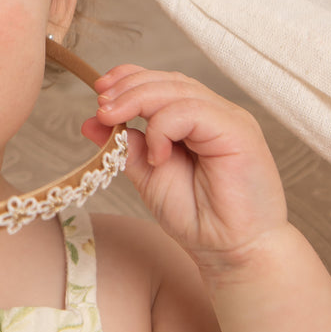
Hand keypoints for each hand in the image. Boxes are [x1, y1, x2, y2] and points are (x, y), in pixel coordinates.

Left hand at [81, 66, 287, 269]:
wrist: (232, 252)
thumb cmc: (199, 217)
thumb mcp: (150, 175)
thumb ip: (127, 147)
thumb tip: (92, 121)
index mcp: (197, 119)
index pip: (163, 82)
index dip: (129, 79)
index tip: (99, 91)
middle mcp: (216, 114)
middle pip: (169, 82)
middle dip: (128, 88)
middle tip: (101, 107)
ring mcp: (229, 120)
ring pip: (179, 91)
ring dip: (137, 101)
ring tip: (113, 120)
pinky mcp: (239, 133)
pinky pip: (193, 112)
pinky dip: (164, 127)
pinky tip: (157, 155)